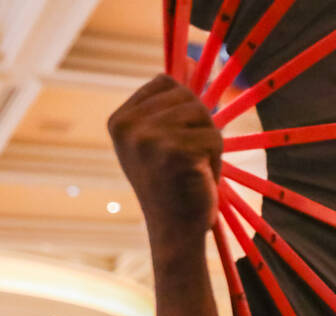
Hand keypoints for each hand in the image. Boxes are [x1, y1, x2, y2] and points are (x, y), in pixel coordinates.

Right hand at [108, 74, 220, 242]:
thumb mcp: (161, 141)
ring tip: (192, 172)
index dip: (184, 112)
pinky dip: (215, 162)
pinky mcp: (174, 151)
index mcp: (120, 120)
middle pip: (189, 98)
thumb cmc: (174, 187)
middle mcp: (128, 126)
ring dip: (209, 147)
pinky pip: (214, 139)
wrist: (174, 233)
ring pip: (205, 118)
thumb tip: (190, 62)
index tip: (174, 146)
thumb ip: (169, 104)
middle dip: (200, 130)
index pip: (167, 83)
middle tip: (187, 165)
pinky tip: (198, 181)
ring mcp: (149, 137)